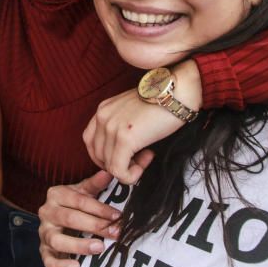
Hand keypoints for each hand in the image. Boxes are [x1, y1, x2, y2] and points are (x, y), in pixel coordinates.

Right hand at [38, 171, 119, 266]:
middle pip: (70, 219)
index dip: (99, 208)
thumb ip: (95, 184)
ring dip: (79, 245)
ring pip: (57, 240)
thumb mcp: (82, 192)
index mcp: (56, 194)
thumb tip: (109, 172)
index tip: (117, 216)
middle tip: (115, 233)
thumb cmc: (73, 205)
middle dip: (95, 226)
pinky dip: (61, 265)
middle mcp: (47, 212)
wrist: (56, 219)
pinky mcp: (44, 251)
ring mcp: (44, 232)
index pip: (79, 201)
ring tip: (99, 248)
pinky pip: (48, 260)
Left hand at [82, 61, 200, 184]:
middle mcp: (102, 118)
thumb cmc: (161, 101)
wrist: (177, 91)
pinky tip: (146, 161)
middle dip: (119, 163)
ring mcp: (111, 128)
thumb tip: (122, 151)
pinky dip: (131, 176)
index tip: (127, 155)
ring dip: (128, 168)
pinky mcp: (125, 138)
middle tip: (141, 156)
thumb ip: (121, 125)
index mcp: (102, 110)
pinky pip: (118, 171)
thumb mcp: (132, 110)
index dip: (107, 155)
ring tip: (147, 155)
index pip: (91, 142)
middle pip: (99, 156)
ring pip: (109, 166)